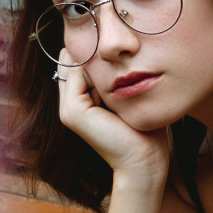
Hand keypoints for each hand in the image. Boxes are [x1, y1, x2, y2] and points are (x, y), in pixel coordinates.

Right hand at [55, 52, 168, 184]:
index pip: (78, 61)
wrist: (144, 161)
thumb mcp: (129, 97)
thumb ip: (117, 77)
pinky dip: (98, 72)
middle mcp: (70, 104)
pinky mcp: (73, 111)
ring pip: (75, 62)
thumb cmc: (144, 131)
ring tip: (120, 82)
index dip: (95, 53)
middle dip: (94, 55)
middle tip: (120, 67)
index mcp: (80, 101)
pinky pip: (78, 72)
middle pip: (73, 60)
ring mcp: (68, 109)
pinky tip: (117, 88)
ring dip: (97, 62)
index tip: (118, 57)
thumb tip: (117, 52)